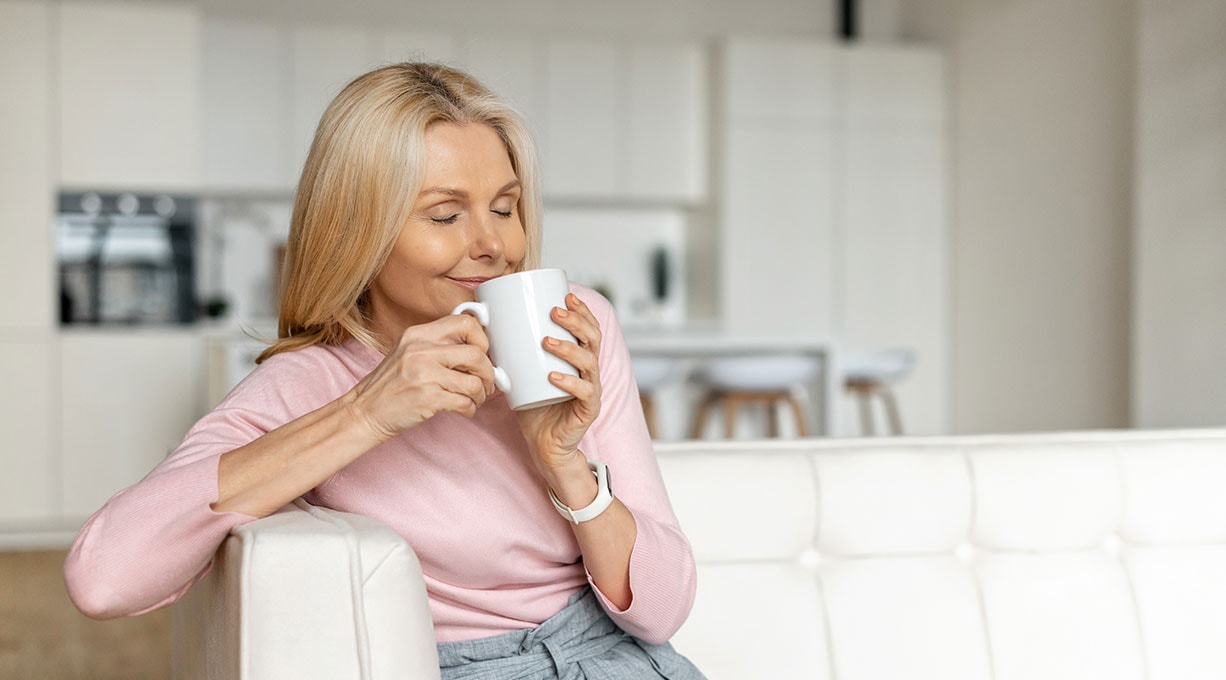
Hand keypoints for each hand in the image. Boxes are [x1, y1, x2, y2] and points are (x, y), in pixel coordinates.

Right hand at [346, 314, 496, 441]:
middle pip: (477, 352)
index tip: (484, 354)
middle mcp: (421, 350)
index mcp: (418, 334)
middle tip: (487, 383)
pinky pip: (465, 402)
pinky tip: (465, 409)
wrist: (364, 411)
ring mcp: (424, 373)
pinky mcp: (427, 397)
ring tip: (475, 399)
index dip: (482, 339)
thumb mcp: (409, 353)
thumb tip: (479, 349)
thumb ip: (438, 346)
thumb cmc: (390, 385)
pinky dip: (471, 408)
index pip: (465, 322)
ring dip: (481, 394)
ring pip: (474, 381)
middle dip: (489, 372)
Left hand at [515, 293, 602, 475]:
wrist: (545, 444)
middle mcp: (590, 372)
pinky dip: (569, 382)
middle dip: (575, 322)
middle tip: (554, 312)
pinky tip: (553, 376)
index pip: (588, 328)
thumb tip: (486, 326)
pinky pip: (584, 393)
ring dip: (569, 348)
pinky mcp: (588, 410)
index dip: (581, 310)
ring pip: (589, 363)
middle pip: (592, 339)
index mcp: (579, 359)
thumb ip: (513, 352)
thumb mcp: (523, 373)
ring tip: (547, 341)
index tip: (566, 294)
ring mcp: (591, 390)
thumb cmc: (535, 406)